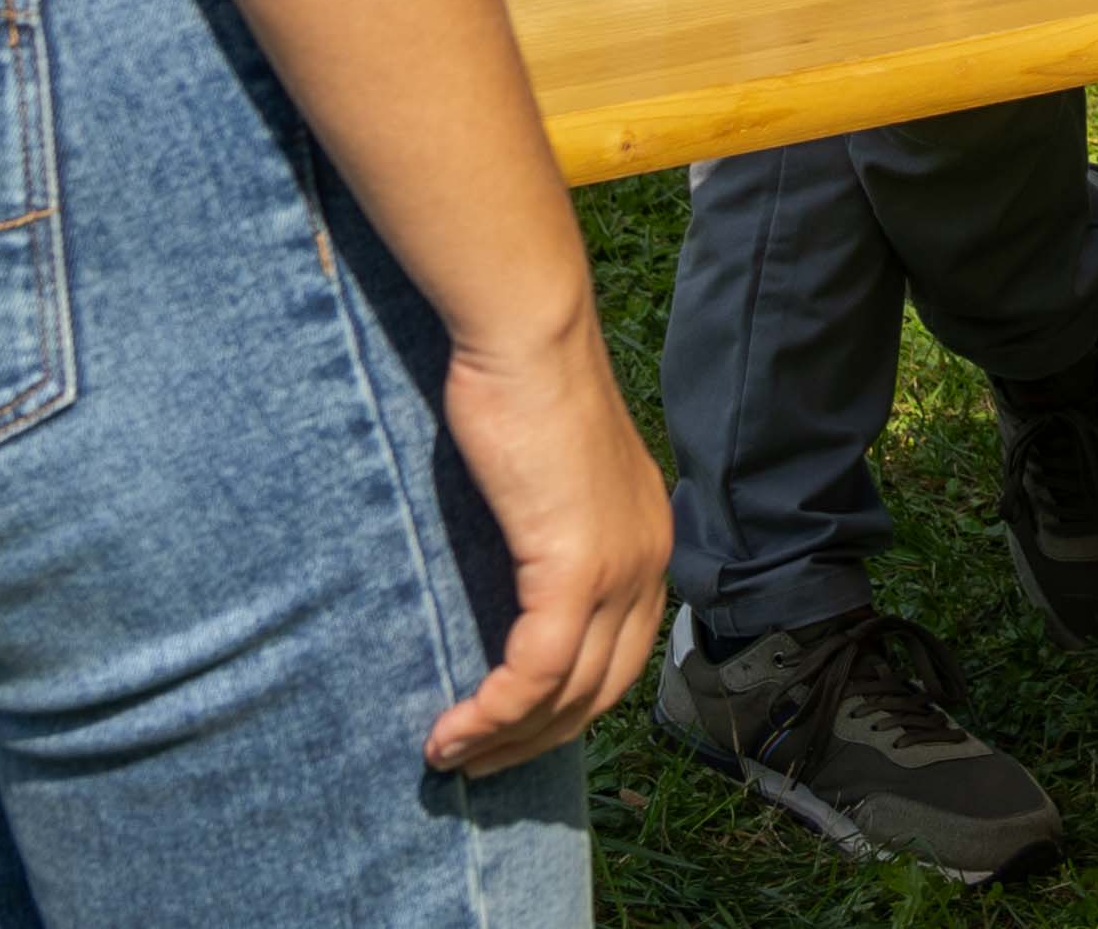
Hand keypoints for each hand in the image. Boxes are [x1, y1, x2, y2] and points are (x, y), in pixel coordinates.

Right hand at [423, 311, 672, 776]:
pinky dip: (494, 713)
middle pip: (602, 689)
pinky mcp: (575, 564)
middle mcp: (649, 560)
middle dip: (537, 740)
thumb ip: (545, 533)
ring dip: (505, 739)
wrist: (529, 333)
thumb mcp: (546, 476)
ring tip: (448, 758)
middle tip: (474, 764)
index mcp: (648, 539)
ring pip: (568, 693)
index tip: (509, 729)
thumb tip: (506, 582)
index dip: (567, 706)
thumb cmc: (520, 387)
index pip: (622, 654)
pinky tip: (451, 732)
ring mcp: (619, 566)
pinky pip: (536, 671)